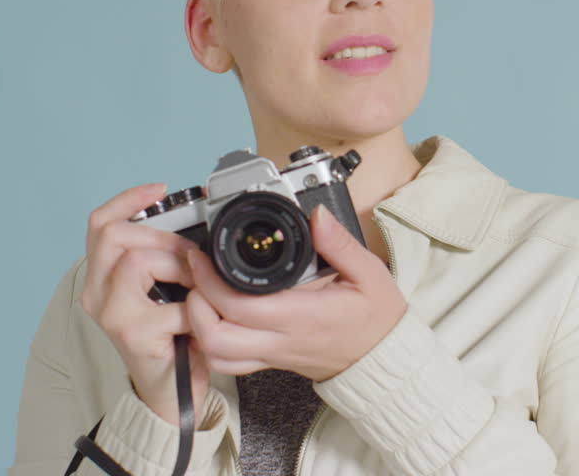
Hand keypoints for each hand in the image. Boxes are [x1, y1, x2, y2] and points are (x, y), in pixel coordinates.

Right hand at [80, 183, 210, 424]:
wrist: (172, 388)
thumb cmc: (170, 335)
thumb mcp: (162, 287)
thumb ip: (162, 257)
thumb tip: (189, 226)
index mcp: (101, 277)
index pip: (100, 224)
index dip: (127, 200)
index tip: (158, 189)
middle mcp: (96, 294)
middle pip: (116, 236)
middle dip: (162, 237)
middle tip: (190, 257)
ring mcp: (111, 315)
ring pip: (137, 261)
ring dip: (178, 267)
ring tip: (195, 285)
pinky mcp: (133, 334)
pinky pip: (172, 302)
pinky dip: (195, 306)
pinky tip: (199, 317)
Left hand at [185, 206, 407, 381]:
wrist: (383, 357)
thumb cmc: (377, 316)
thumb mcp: (369, 272)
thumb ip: (339, 243)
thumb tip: (316, 214)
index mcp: (303, 316)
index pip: (241, 306)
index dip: (210, 281)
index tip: (202, 255)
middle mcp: (282, 339)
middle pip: (216, 337)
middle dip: (194, 303)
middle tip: (196, 273)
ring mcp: (273, 354)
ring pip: (217, 354)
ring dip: (198, 325)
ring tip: (201, 293)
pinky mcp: (271, 361)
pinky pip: (229, 362)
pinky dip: (210, 342)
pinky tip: (212, 316)